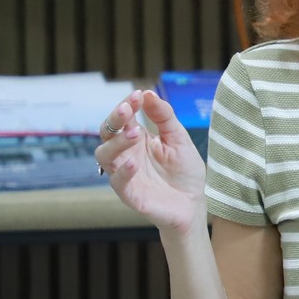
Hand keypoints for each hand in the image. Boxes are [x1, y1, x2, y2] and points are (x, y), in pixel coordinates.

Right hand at [94, 89, 207, 237]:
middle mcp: (126, 154)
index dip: (127, 104)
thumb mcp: (178, 139)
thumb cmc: (184, 172)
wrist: (194, 205)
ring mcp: (125, 174)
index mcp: (136, 138)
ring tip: (134, 134)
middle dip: (115, 119)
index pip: (123, 117)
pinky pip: (117, 182)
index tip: (138, 95)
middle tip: (127, 108)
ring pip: (105, 155)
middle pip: (107, 133)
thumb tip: (149, 93)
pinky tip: (134, 163)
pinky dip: (123, 172)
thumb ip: (164, 117)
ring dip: (117, 143)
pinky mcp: (130, 194)